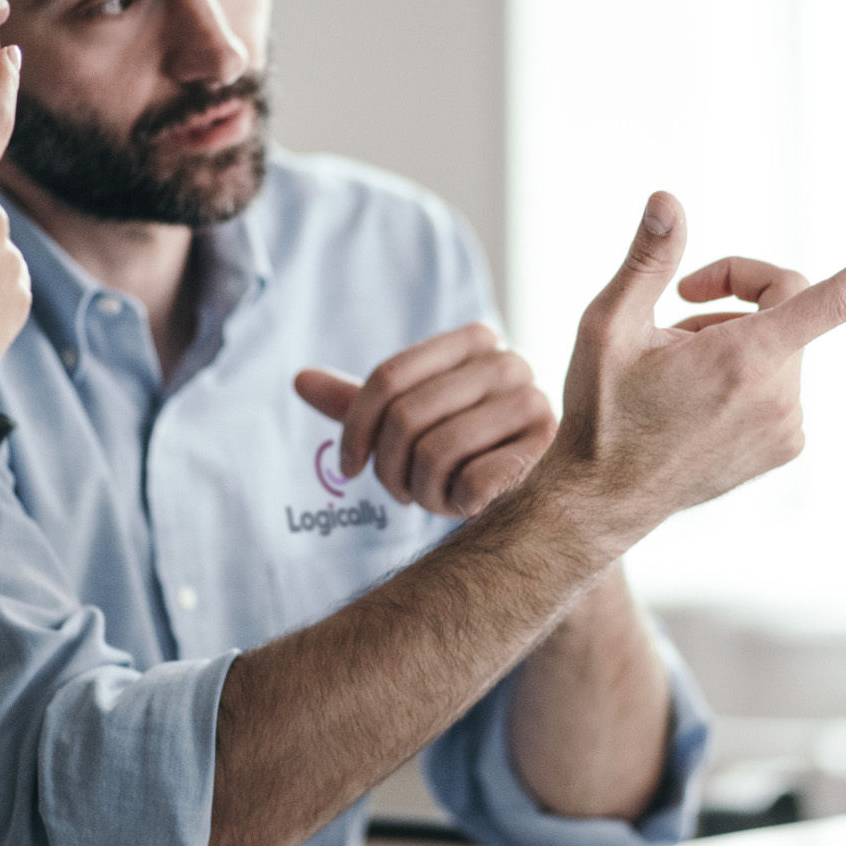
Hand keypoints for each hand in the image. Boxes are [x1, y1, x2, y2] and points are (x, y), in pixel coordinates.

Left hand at [294, 323, 556, 516]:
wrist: (532, 495)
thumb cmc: (464, 452)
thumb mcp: (410, 423)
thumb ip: (360, 402)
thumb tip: (299, 379)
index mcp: (475, 339)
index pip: (387, 377)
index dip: (354, 428)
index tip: (348, 467)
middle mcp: (510, 362)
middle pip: (406, 416)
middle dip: (387, 468)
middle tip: (397, 493)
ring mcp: (534, 404)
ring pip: (434, 452)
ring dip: (420, 491)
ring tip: (433, 497)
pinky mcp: (546, 452)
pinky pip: (469, 483)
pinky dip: (454, 504)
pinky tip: (466, 506)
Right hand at [542, 191, 845, 548]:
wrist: (601, 500)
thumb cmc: (600, 412)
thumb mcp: (607, 326)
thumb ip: (647, 260)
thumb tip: (668, 199)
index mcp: (746, 359)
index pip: (838, 298)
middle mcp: (780, 396)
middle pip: (789, 306)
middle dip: (738, 292)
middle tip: (678, 299)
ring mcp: (788, 427)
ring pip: (782, 347)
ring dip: (736, 337)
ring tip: (675, 364)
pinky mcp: (786, 448)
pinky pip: (781, 385)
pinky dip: (747, 374)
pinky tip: (695, 397)